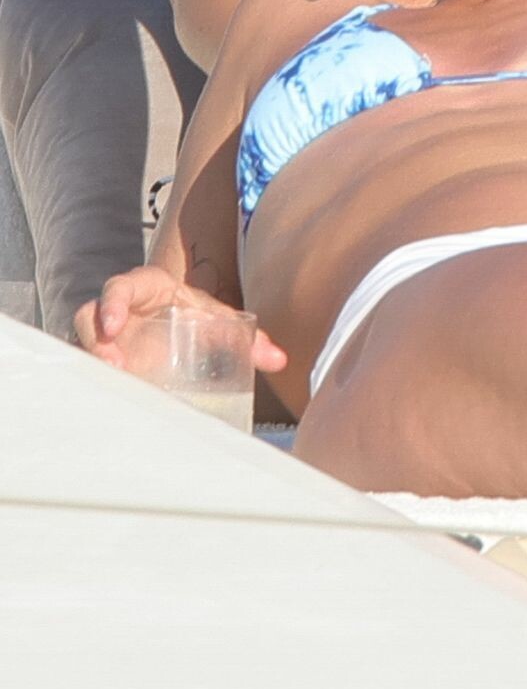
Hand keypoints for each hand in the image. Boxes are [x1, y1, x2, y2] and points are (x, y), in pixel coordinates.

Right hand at [72, 266, 286, 374]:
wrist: (186, 328)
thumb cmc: (197, 318)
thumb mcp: (219, 321)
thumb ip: (247, 338)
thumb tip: (279, 360)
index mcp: (145, 288)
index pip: (120, 286)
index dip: (113, 302)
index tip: (116, 325)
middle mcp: (119, 311)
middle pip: (90, 317)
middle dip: (96, 340)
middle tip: (113, 366)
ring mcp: (106, 338)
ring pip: (85, 346)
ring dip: (94, 364)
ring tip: (114, 385)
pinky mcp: (104, 361)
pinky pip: (90, 371)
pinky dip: (97, 385)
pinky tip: (111, 402)